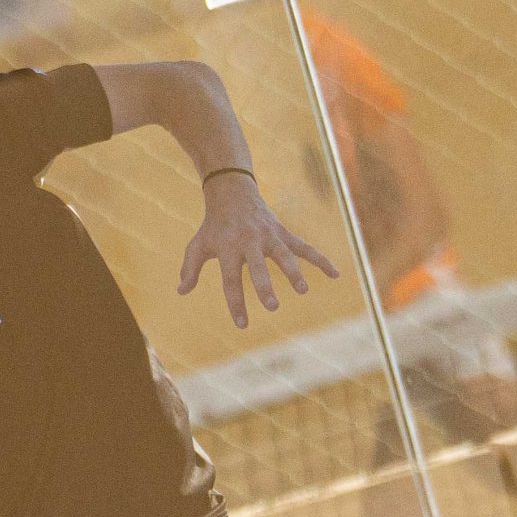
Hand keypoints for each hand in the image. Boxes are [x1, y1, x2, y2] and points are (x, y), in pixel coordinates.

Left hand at [179, 174, 338, 328]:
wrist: (232, 191)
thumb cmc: (213, 225)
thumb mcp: (198, 245)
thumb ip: (189, 268)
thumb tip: (181, 291)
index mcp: (228, 249)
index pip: (230, 280)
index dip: (236, 303)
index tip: (242, 324)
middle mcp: (249, 242)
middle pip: (258, 267)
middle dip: (265, 286)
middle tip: (272, 306)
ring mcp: (269, 236)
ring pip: (284, 255)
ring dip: (293, 272)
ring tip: (303, 290)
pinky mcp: (283, 232)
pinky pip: (304, 247)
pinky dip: (321, 259)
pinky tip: (336, 274)